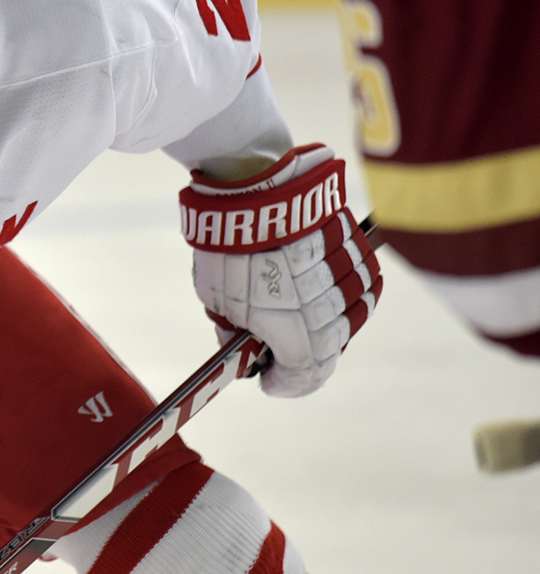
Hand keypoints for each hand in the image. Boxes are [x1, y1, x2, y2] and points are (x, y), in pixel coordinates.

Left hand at [180, 144, 381, 397]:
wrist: (255, 189)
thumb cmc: (230, 248)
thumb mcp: (215, 298)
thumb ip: (229, 327)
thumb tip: (236, 341)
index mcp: (303, 342)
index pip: (303, 379)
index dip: (283, 384)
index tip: (266, 380)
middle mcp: (336, 318)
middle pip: (326, 349)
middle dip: (300, 351)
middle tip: (273, 345)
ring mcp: (352, 283)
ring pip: (348, 315)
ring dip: (322, 318)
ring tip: (291, 306)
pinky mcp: (359, 250)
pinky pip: (357, 280)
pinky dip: (337, 288)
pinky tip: (314, 279)